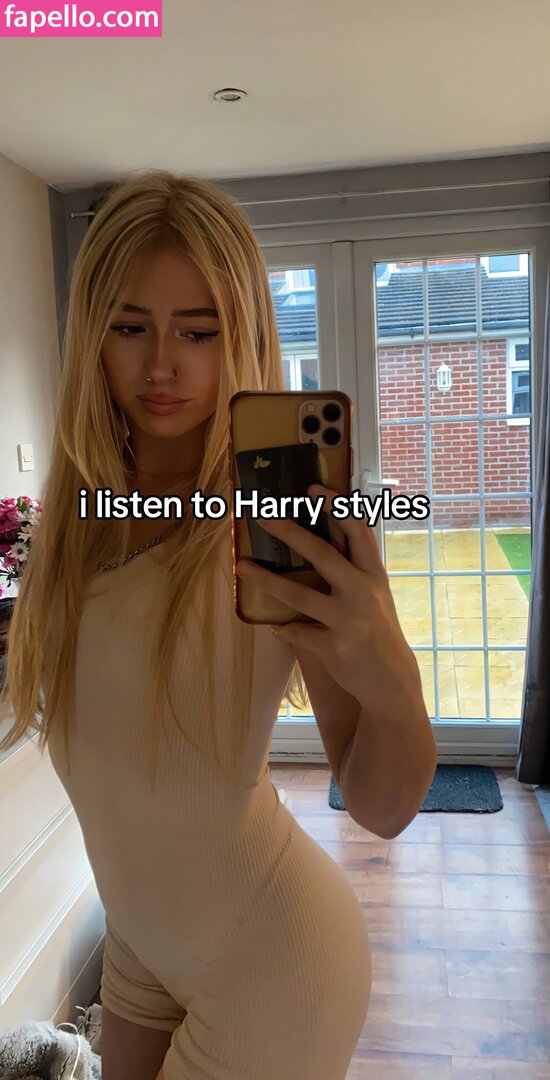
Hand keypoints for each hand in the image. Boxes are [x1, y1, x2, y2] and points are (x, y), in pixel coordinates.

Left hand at [236, 484, 421, 708]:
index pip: (357, 531)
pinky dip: (285, 629)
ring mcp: (348, 620)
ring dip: (266, 580)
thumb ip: (353, 566)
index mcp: (373, 574)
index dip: (336, 507)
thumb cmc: (376, 626)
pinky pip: (298, 632)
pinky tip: (275, 627)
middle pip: (323, 555)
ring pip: (300, 596)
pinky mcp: (335, 646)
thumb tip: (325, 533)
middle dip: (290, 533)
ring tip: (242, 567)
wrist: (390, 677)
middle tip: (262, 517)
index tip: (313, 487)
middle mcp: (362, 592)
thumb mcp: (374, 592)